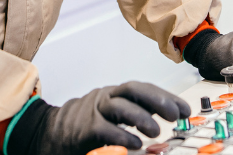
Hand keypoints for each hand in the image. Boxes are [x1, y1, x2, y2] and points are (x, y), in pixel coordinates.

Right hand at [23, 82, 189, 154]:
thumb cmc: (86, 127)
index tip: (185, 109)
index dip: (166, 96)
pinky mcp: (82, 128)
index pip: (144, 88)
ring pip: (118, 106)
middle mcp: (105, 98)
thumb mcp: (115, 118)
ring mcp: (92, 110)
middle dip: (157, 100)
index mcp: (115, 95)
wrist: (48, 134)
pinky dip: (120, 135)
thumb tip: (168, 118)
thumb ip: (137, 116)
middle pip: (133, 90)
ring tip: (155, 131)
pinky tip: (134, 143)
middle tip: (175, 114)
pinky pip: (103, 128)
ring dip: (140, 117)